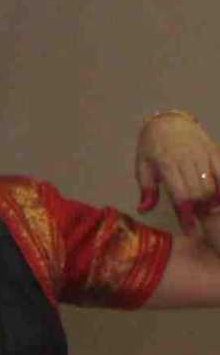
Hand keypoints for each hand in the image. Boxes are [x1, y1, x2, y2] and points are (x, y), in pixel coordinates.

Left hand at [138, 110, 219, 235]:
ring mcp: (203, 154)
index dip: (186, 215)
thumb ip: (146, 190)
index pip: (180, 195)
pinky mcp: (215, 151)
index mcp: (166, 165)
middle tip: (198, 219)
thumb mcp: (143, 167)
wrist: (168, 123)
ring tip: (207, 209)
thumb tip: (144, 210)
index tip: (190, 231)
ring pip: (213, 184)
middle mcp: (187, 159)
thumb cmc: (152, 148)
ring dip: (212, 201)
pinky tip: (219, 198)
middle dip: (200, 210)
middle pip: (199, 192)